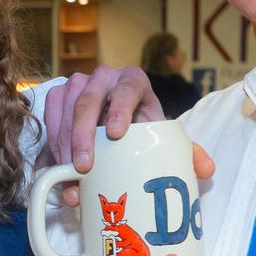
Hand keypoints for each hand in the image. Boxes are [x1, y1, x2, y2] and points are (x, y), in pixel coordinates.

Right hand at [38, 67, 213, 205]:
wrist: (120, 126)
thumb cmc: (144, 129)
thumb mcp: (165, 137)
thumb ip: (188, 152)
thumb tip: (206, 169)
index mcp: (133, 81)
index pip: (126, 88)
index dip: (119, 108)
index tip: (115, 134)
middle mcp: (102, 78)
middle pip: (86, 100)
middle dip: (82, 135)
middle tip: (84, 167)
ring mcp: (76, 87)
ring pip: (63, 110)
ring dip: (63, 145)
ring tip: (70, 177)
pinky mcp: (58, 102)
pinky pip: (48, 120)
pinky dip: (51, 148)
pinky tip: (56, 171)